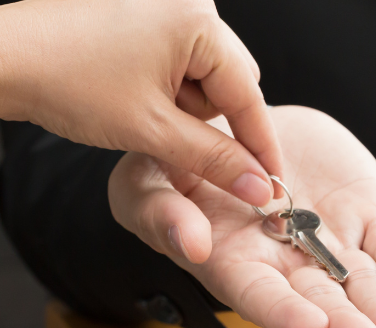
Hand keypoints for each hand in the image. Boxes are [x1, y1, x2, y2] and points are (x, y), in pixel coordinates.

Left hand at [0, 0, 280, 206]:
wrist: (3, 58)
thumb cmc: (66, 80)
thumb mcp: (152, 130)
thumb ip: (216, 159)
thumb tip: (260, 185)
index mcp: (198, 21)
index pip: (249, 94)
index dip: (260, 145)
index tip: (272, 182)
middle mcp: (189, 4)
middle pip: (232, 82)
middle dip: (211, 119)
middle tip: (175, 139)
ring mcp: (165, 5)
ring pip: (206, 75)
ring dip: (186, 107)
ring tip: (143, 113)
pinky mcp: (145, 14)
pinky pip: (180, 60)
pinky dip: (168, 89)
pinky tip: (135, 97)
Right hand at [109, 106, 375, 327]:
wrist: (243, 116)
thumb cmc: (186, 158)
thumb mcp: (149, 179)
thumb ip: (160, 214)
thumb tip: (191, 245)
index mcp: (235, 263)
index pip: (261, 297)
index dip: (283, 313)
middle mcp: (289, 264)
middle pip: (319, 300)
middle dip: (341, 321)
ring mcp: (333, 242)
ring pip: (360, 283)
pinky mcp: (368, 216)